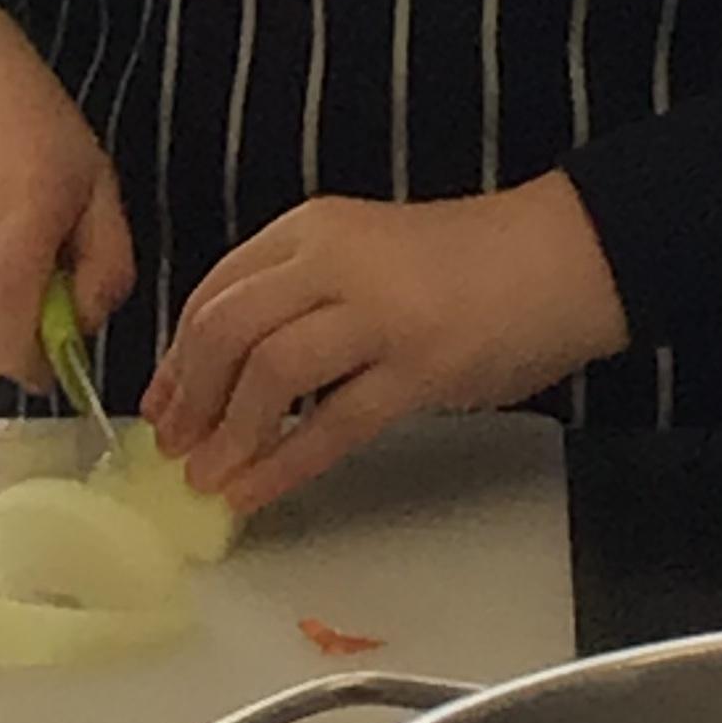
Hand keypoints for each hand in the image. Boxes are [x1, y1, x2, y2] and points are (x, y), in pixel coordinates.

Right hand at [0, 1, 134, 389]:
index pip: (13, 334)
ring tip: (1, 269)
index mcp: (20, 217)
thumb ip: (105, 262)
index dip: (39, 365)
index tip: (59, 357)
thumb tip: (83, 328)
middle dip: (15, 350)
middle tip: (38, 313)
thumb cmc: (32, 123)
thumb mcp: (96, 181)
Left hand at [142, 172, 627, 513]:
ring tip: (207, 478)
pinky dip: (283, 465)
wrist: (563, 257)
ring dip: (229, 434)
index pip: (216, 289)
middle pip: (228, 329)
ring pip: (271, 373)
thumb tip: (223, 374)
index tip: (159, 403)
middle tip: (175, 447)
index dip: (176, 355)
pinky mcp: (419, 367)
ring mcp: (378, 313)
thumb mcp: (364, 255)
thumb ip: (301, 296)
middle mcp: (334, 261)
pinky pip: (333, 424)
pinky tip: (255, 493)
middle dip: (189, 396)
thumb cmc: (463, 263)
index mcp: (311, 229)